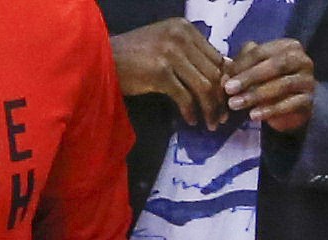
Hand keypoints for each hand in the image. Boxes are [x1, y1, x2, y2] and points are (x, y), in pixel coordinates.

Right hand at [111, 18, 228, 128]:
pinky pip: (185, 97)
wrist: (103, 59)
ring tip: (210, 123)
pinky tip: (191, 121)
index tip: (224, 100)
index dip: (224, 81)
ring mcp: (170, 54)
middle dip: (220, 99)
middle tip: (221, 117)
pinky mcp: (160, 73)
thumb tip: (219, 71)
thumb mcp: (165, 45)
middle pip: (213, 72)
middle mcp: (180, 37)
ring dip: (209, 109)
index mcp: (185, 28)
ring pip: (203, 86)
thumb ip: (189, 53)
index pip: (216, 57)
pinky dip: (191, 112)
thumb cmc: (133, 56)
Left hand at [226, 39, 314, 132]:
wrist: (292, 107)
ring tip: (235, 105)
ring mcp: (307, 80)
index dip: (242, 64)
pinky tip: (253, 116)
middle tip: (228, 89)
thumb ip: (241, 68)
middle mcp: (301, 59)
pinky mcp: (308, 100)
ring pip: (282, 85)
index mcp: (287, 46)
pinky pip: (290, 104)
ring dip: (256, 95)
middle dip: (249, 77)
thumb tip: (224, 76)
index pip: (262, 51)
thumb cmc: (269, 83)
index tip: (223, 78)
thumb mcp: (254, 71)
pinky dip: (270, 110)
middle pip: (275, 65)